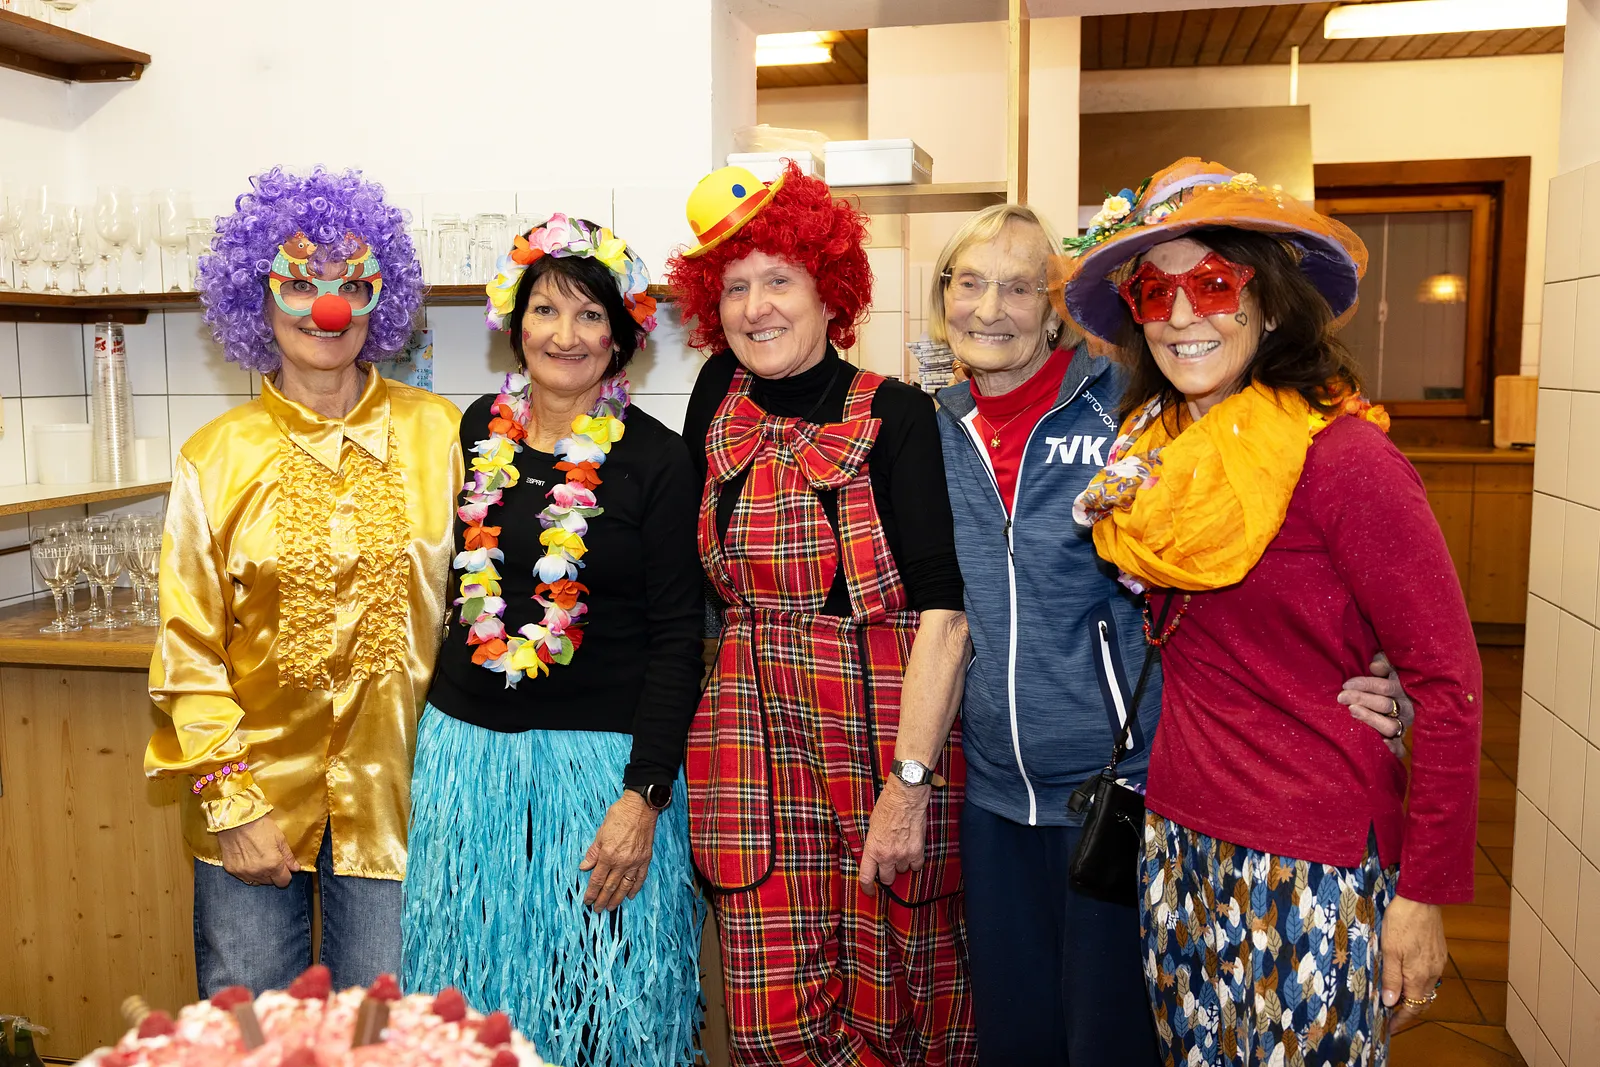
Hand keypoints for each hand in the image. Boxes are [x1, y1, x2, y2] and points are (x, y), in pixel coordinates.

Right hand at [216, 813, 298, 887]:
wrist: (236, 820)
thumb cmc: (260, 826)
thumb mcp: (280, 838)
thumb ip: (288, 856)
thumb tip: (295, 868)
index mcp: (273, 864)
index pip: (284, 882)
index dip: (286, 874)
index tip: (284, 867)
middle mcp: (258, 872)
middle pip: (270, 882)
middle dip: (273, 874)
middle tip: (270, 859)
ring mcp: (244, 872)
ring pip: (257, 881)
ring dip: (260, 874)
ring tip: (259, 859)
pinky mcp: (232, 870)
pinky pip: (244, 877)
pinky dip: (248, 872)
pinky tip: (248, 860)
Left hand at [578, 791, 658, 911]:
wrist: (640, 808)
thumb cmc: (618, 816)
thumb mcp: (600, 833)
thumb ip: (592, 853)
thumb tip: (584, 867)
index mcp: (608, 855)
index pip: (597, 879)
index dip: (591, 892)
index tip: (587, 901)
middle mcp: (621, 862)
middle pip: (610, 886)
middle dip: (602, 900)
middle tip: (597, 910)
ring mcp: (635, 862)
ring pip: (624, 886)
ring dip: (617, 899)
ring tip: (611, 908)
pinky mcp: (645, 859)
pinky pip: (640, 878)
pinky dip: (634, 888)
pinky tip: (629, 896)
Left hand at [858, 778, 929, 895]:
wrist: (905, 797)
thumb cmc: (887, 807)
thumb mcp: (872, 826)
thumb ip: (873, 844)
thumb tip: (875, 854)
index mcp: (872, 849)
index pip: (867, 877)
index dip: (868, 888)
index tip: (870, 892)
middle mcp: (887, 855)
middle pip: (887, 878)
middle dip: (887, 873)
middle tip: (888, 863)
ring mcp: (903, 855)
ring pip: (902, 871)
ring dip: (901, 864)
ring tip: (901, 848)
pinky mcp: (918, 851)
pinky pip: (916, 866)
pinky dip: (914, 861)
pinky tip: (911, 849)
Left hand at [1340, 651, 1414, 757]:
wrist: (1401, 696)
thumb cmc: (1386, 678)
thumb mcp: (1387, 667)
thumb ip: (1383, 663)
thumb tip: (1374, 667)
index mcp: (1402, 688)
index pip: (1384, 687)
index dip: (1365, 685)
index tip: (1346, 684)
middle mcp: (1404, 707)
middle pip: (1384, 705)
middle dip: (1361, 699)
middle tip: (1341, 697)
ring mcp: (1403, 724)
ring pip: (1390, 725)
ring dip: (1371, 719)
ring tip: (1352, 712)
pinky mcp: (1400, 738)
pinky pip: (1400, 746)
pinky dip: (1393, 748)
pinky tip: (1382, 743)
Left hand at [1381, 894, 1447, 1032]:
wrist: (1421, 898)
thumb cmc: (1401, 921)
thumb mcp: (1389, 950)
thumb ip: (1392, 978)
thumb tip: (1391, 1003)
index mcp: (1419, 975)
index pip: (1413, 1007)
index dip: (1401, 1019)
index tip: (1389, 1027)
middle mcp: (1433, 972)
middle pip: (1421, 1000)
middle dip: (1406, 1011)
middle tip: (1389, 1016)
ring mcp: (1438, 962)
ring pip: (1426, 988)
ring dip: (1412, 996)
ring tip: (1395, 998)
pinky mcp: (1439, 952)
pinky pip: (1429, 975)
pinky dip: (1417, 982)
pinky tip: (1405, 977)